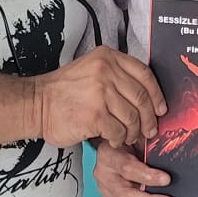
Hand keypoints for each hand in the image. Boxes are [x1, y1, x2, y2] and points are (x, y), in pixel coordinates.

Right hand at [31, 47, 165, 146]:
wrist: (36, 104)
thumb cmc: (64, 91)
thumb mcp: (91, 69)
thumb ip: (117, 75)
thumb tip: (147, 97)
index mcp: (107, 57)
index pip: (144, 74)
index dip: (156, 94)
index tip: (161, 108)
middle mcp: (106, 71)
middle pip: (141, 98)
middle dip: (149, 118)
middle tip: (150, 130)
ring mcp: (100, 93)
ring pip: (132, 117)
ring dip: (134, 132)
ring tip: (128, 137)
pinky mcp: (95, 115)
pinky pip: (119, 131)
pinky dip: (119, 139)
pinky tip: (113, 139)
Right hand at [90, 137, 175, 196]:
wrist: (111, 146)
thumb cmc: (124, 139)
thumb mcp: (133, 134)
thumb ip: (146, 141)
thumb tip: (169, 146)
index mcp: (108, 155)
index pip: (127, 169)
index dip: (147, 176)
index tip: (166, 179)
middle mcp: (104, 175)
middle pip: (125, 195)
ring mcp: (107, 191)